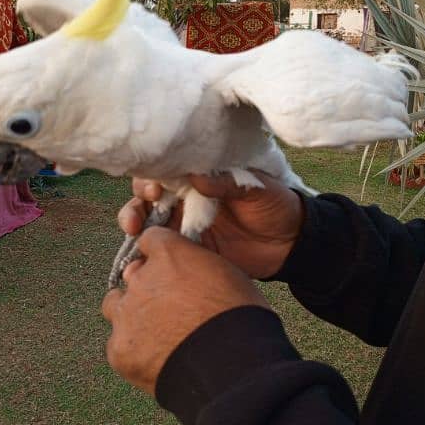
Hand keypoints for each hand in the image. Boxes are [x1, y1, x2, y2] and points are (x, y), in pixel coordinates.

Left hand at [102, 227, 269, 393]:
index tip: (171, 268)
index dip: (162, 255)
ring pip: (116, 306)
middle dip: (147, 286)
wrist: (233, 368)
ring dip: (131, 314)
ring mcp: (127, 315)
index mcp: (170, 254)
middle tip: (170, 307)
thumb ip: (198, 267)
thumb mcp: (228, 275)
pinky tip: (158, 359)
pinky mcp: (120, 349)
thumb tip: (191, 275)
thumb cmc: (240, 319)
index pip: (151, 239)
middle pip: (132, 274)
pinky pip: (118, 344)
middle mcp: (142, 278)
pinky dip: (135, 350)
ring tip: (157, 333)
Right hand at [118, 172, 304, 278]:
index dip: (152, 176)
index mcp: (200, 177)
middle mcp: (187, 199)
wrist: (290, 244)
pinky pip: (162, 249)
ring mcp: (186, 225)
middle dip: (137, 201)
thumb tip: (196, 174)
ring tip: (133, 229)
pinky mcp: (190, 250)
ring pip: (148, 221)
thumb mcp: (255, 186)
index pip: (166, 170)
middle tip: (140, 210)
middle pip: (148, 196)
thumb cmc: (275, 205)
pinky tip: (139, 254)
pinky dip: (146, 251)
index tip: (154, 187)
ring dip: (134, 221)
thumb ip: (226, 181)